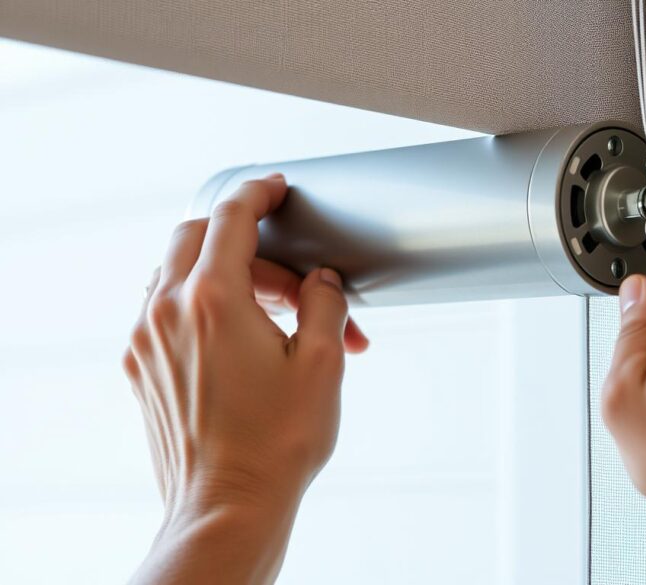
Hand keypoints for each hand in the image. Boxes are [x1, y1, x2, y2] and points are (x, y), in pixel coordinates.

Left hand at [123, 175, 367, 583]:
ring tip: (280, 321)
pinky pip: (166, 311)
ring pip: (179, 274)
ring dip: (229, 278)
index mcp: (213, 300)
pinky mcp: (142, 369)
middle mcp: (167, 312)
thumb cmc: (276, 443)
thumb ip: (325, 303)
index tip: (275, 187)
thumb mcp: (324, 362)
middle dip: (250, 243)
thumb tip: (320, 282)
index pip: (231, 216)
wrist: (228, 506)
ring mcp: (147, 341)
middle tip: (296, 281)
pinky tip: (243, 343)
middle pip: (196, 236)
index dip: (258, 192)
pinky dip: (204, 307)